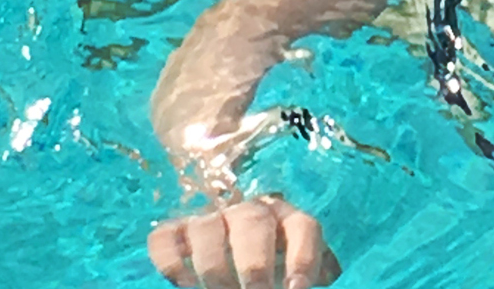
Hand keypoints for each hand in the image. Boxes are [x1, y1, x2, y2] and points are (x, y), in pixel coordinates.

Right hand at [147, 195, 341, 288]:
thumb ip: (312, 268)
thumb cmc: (275, 258)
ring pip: (207, 228)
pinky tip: (184, 286)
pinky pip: (165, 238)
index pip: (302, 226)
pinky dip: (171, 262)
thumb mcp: (297, 261)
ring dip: (213, 266)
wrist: (229, 235)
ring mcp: (210, 218)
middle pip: (253, 222)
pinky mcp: (174, 230)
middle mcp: (249, 212)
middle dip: (255, 264)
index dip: (303, 256)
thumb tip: (328, 277)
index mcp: (287, 218)